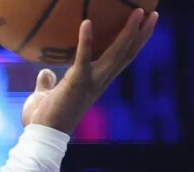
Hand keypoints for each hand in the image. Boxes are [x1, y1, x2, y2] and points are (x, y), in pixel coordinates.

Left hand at [21, 10, 159, 134]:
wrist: (41, 137)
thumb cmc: (43, 119)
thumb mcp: (46, 96)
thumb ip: (48, 83)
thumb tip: (45, 72)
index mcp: (95, 83)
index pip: (120, 60)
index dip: (133, 43)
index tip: (143, 26)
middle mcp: (99, 82)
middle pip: (126, 54)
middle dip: (141, 34)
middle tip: (152, 13)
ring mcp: (90, 83)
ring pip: (116, 54)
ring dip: (127, 32)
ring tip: (138, 12)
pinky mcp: (76, 83)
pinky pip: (82, 58)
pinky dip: (85, 40)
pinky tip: (87, 22)